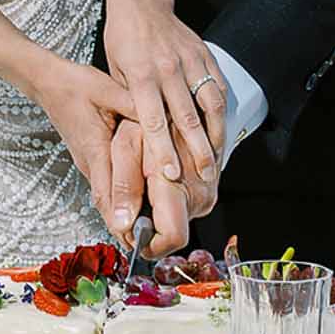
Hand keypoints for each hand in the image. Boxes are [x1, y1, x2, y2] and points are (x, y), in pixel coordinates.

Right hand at [29, 56, 135, 230]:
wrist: (48, 82)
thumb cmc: (76, 85)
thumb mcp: (108, 90)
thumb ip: (134, 106)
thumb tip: (161, 119)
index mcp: (94, 148)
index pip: (106, 190)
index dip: (120, 215)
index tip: (133, 237)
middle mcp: (89, 162)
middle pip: (105, 203)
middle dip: (125, 227)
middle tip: (149, 247)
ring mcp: (88, 163)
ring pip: (104, 198)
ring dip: (122, 217)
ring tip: (148, 236)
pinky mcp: (90, 159)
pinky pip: (104, 186)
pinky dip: (119, 201)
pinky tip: (138, 207)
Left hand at [102, 0, 227, 191]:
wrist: (141, 0)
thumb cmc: (123, 38)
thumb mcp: (114, 69)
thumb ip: (129, 101)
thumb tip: (138, 138)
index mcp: (141, 74)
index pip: (154, 119)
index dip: (163, 149)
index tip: (171, 174)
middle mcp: (168, 69)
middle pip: (187, 117)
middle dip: (197, 151)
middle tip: (205, 177)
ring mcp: (190, 60)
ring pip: (210, 103)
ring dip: (216, 135)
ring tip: (218, 159)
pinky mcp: (204, 54)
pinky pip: (218, 86)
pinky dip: (222, 111)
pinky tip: (222, 130)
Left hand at [110, 119, 218, 257]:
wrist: (173, 90)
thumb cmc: (145, 113)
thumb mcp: (125, 145)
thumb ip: (123, 186)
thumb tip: (121, 225)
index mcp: (180, 184)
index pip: (171, 238)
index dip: (147, 243)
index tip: (129, 234)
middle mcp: (202, 191)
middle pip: (174, 231)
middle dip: (149, 224)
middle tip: (129, 199)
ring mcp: (211, 188)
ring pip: (180, 218)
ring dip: (158, 209)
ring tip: (143, 181)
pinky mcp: (213, 182)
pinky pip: (189, 203)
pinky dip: (170, 197)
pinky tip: (157, 176)